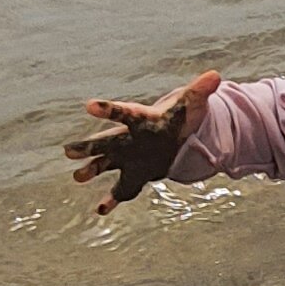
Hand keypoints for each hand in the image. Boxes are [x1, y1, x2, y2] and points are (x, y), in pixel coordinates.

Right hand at [64, 71, 222, 204]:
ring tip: (77, 177)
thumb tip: (216, 75)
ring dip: (92, 171)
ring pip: (105, 165)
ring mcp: (128, 159)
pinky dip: (111, 200)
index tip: (89, 105)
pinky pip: (120, 190)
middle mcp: (128, 139)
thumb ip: (199, 91)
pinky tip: (101, 210)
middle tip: (69, 150)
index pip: (122, 112)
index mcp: (139, 119)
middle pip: (106, 142)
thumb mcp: (191, 104)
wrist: (176, 137)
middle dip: (88, 147)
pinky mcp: (133, 176)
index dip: (107, 110)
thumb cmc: (179, 118)